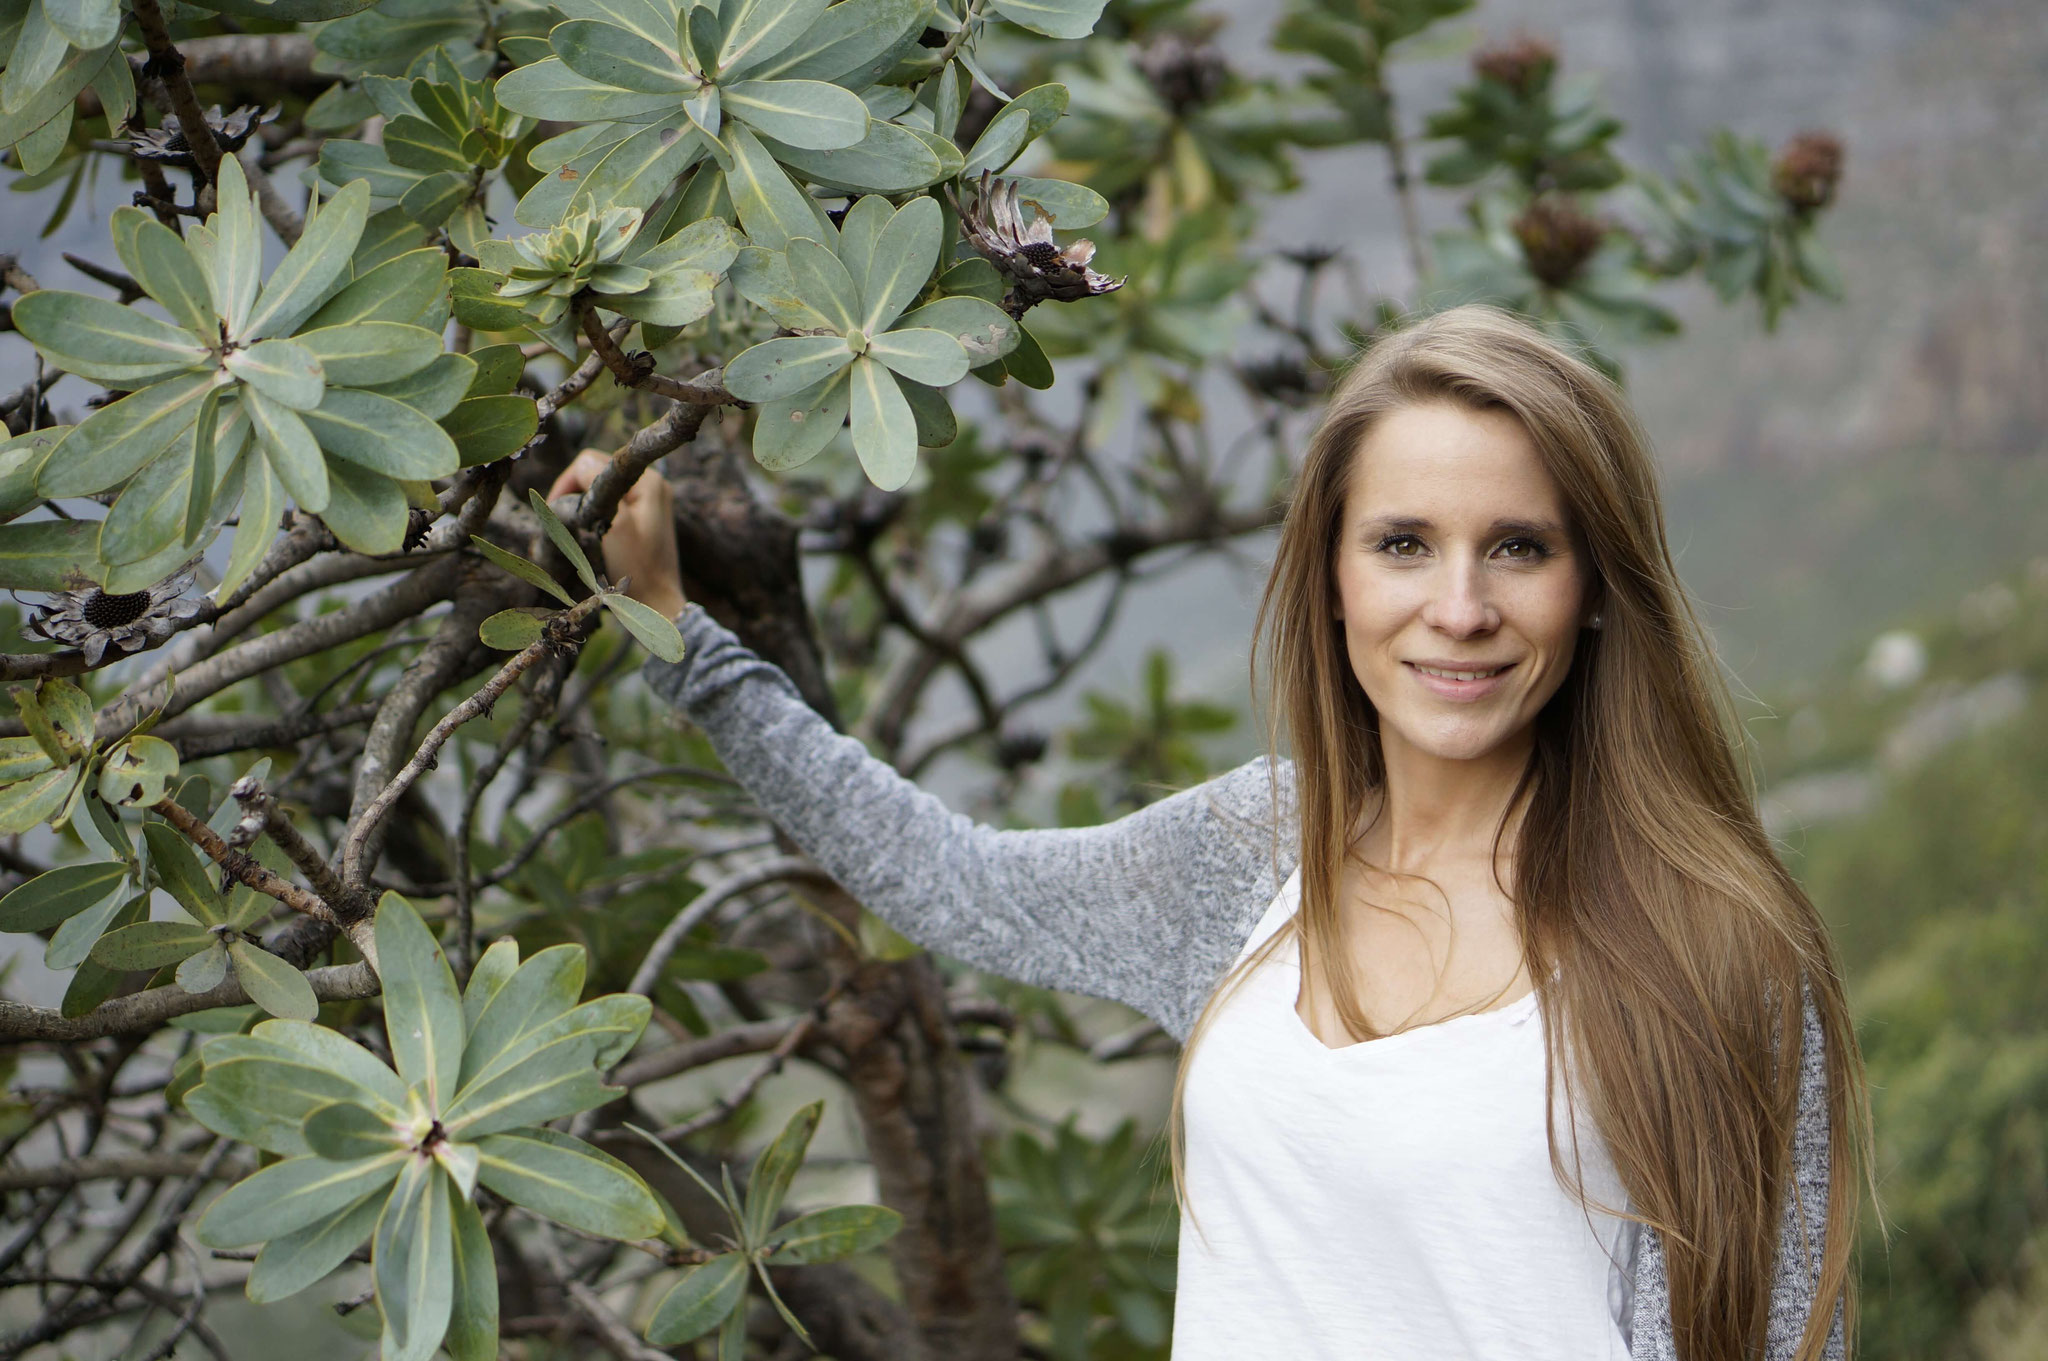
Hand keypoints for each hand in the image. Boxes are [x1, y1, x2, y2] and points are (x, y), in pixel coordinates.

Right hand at [546, 449, 688, 621]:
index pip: (591, 462)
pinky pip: (608, 503)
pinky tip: (585, 532)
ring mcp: (649, 501)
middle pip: (595, 472)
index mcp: (647, 480)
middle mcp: (651, 484)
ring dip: (581, 504)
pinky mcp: (643, 518)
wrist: (656, 603)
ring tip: (569, 528)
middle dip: (573, 493)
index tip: (554, 510)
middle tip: (558, 520)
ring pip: (599, 488)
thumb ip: (597, 489)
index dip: (566, 482)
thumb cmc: (636, 567)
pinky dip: (592, 513)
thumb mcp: (615, 524)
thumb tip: (581, 466)